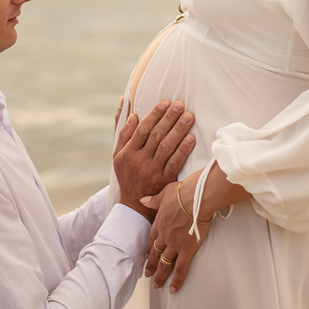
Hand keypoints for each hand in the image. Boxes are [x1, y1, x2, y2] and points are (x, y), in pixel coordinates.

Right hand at [113, 100, 195, 219]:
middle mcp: (139, 161)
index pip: (142, 129)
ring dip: (178, 130)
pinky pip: (175, 163)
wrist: (134, 206)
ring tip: (189, 117)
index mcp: (127, 153)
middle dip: (169, 118)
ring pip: (166, 147)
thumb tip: (129, 108)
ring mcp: (152, 171)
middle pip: (156, 135)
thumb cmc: (127, 174)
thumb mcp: (117, 154)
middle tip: (180, 105)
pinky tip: (191, 139)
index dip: (154, 114)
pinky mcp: (165, 181)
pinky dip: (183, 150)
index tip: (165, 102)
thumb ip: (122, 131)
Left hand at [141, 174, 208, 293]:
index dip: (149, 250)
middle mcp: (164, 237)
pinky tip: (173, 289)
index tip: (147, 256)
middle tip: (148, 275)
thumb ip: (153, 200)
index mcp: (159, 224)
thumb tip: (143, 200)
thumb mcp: (164, 193)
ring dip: (160, 276)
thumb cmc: (183, 192)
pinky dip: (176, 280)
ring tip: (156, 285)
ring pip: (165, 265)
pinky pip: (180, 269)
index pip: (151, 241)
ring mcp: (174, 245)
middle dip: (151, 266)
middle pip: (155, 255)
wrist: (196, 197)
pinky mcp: (187, 250)